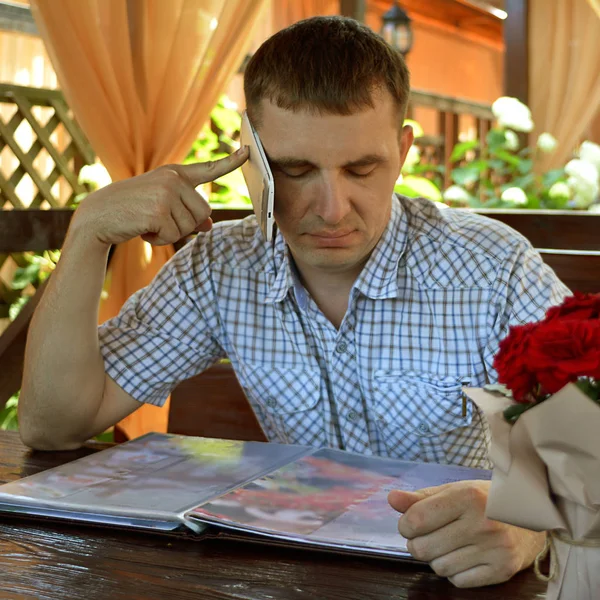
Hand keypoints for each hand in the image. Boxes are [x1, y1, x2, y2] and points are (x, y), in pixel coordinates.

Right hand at [73, 147, 248, 247]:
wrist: (98, 216)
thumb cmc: (132, 211)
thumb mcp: (162, 207)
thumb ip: (187, 212)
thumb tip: (209, 226)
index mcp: (175, 174)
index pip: (208, 169)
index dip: (231, 162)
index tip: (248, 151)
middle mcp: (173, 179)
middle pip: (203, 213)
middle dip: (184, 225)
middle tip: (158, 220)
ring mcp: (166, 193)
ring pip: (189, 227)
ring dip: (170, 233)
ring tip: (148, 223)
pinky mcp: (158, 210)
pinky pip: (173, 236)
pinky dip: (159, 240)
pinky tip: (143, 230)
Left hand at [388, 480, 545, 587]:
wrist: (531, 514)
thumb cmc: (484, 499)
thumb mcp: (453, 490)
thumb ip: (420, 497)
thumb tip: (391, 499)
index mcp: (466, 497)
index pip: (415, 520)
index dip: (405, 525)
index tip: (411, 524)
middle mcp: (482, 522)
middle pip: (423, 548)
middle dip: (417, 544)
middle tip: (428, 536)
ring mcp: (494, 548)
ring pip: (439, 568)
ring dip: (437, 558)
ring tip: (449, 544)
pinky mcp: (503, 570)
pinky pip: (458, 582)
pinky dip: (455, 572)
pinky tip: (465, 556)